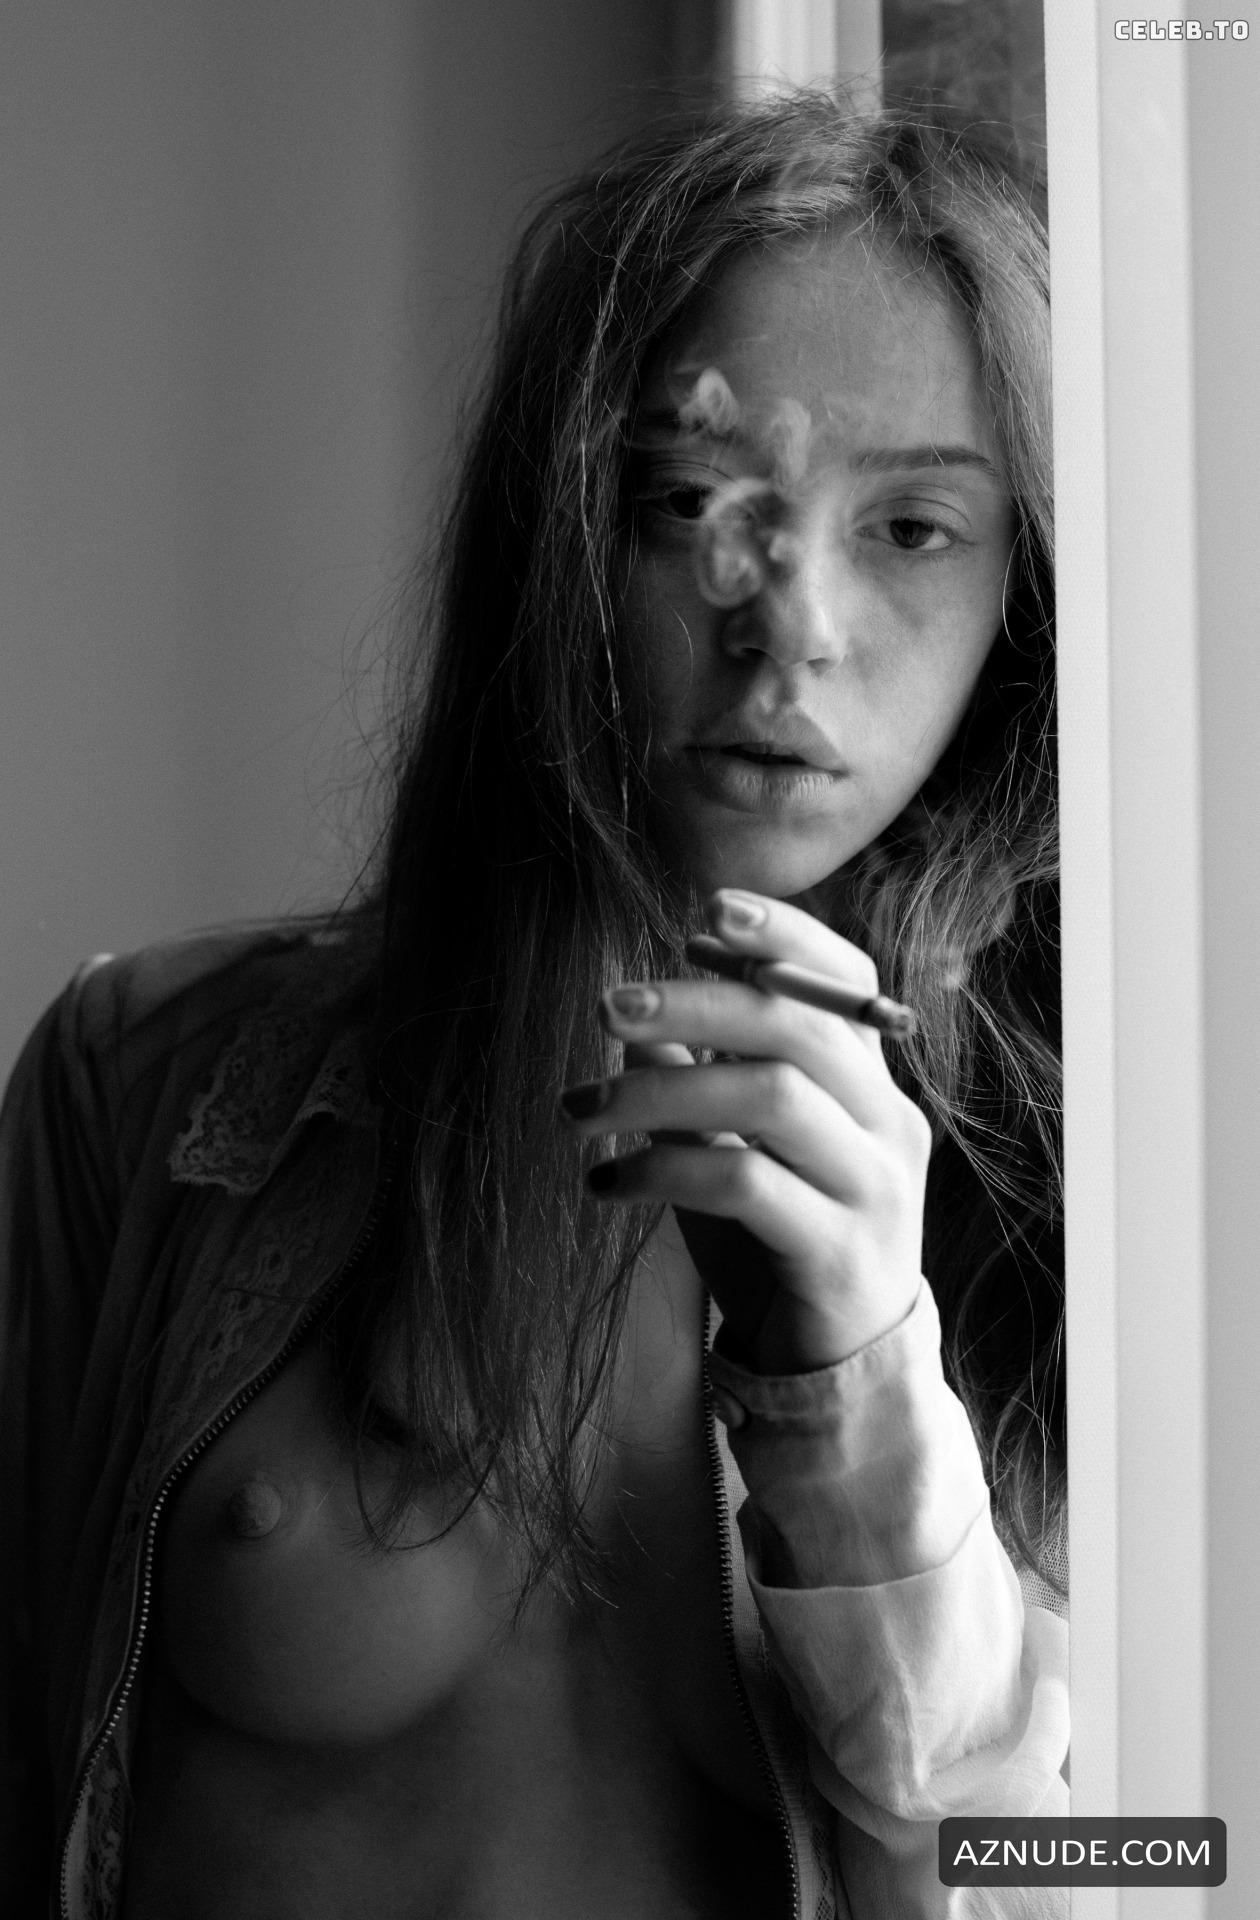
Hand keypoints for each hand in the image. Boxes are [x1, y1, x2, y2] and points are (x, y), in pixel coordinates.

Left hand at [559, 889, 930, 1373]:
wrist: (837, 1368)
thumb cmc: (780, 1242)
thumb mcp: (738, 1152)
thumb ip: (704, 1084)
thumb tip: (638, 1018)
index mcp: (871, 1086)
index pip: (847, 983)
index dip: (784, 936)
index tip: (703, 911)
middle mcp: (887, 1124)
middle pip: (798, 1026)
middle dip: (696, 1001)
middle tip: (605, 1006)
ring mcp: (871, 1187)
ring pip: (773, 1096)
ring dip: (661, 1091)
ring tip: (579, 1110)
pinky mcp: (838, 1252)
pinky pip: (746, 1184)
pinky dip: (663, 1170)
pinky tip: (606, 1183)